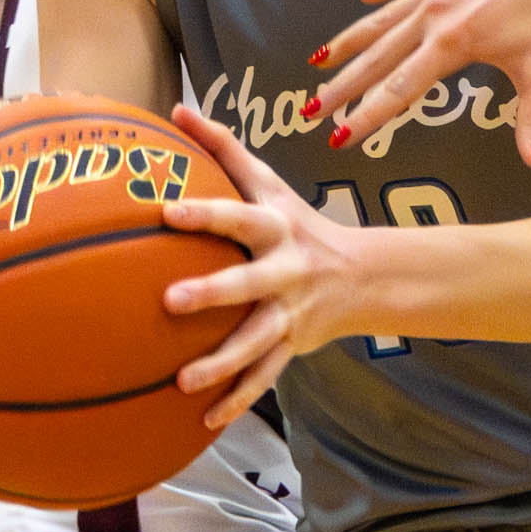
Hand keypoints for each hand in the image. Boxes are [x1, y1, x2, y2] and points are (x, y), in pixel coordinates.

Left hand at [158, 106, 350, 426]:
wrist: (365, 276)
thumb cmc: (298, 222)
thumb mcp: (269, 183)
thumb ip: (224, 149)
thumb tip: (177, 110)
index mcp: (276, 229)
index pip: (237, 217)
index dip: (205, 214)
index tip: (166, 211)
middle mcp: (285, 271)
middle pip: (247, 283)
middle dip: (212, 292)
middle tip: (170, 301)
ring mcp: (290, 312)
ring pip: (255, 341)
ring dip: (222, 363)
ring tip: (183, 382)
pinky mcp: (292, 345)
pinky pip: (264, 376)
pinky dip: (237, 399)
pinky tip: (206, 421)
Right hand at [314, 0, 530, 164]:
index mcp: (453, 42)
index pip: (399, 88)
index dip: (368, 116)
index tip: (339, 137)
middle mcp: (435, 13)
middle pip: (378, 57)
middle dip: (342, 87)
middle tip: (309, 112)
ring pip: (382, 20)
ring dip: (349, 42)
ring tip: (318, 62)